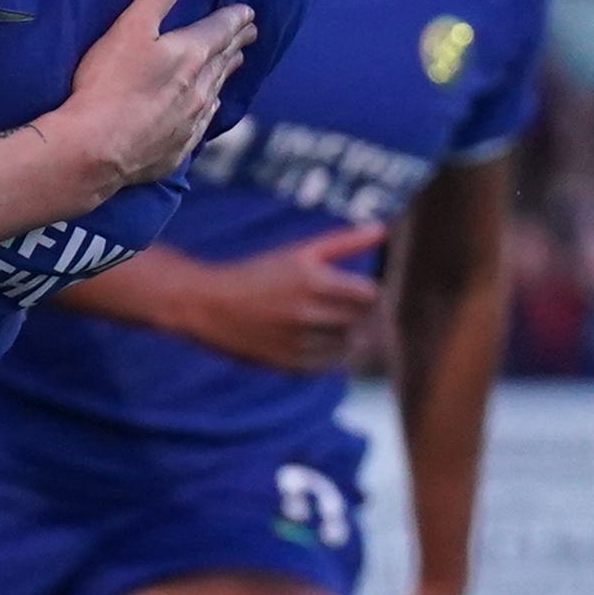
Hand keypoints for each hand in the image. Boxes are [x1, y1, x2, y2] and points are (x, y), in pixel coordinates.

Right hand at [50, 0, 256, 197]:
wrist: (95, 149)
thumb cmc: (109, 84)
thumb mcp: (130, 27)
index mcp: (191, 55)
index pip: (222, 29)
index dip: (235, 17)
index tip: (249, 12)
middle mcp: (200, 88)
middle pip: (225, 59)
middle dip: (237, 43)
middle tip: (251, 34)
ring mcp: (191, 121)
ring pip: (216, 90)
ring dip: (226, 73)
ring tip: (235, 64)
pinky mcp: (177, 148)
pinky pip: (202, 123)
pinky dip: (209, 108)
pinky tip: (209, 107)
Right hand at [139, 223, 387, 369]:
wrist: (211, 306)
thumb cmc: (260, 272)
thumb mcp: (300, 252)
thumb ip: (344, 241)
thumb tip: (382, 229)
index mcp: (313, 280)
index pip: (370, 294)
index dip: (366, 292)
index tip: (353, 289)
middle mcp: (307, 313)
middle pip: (361, 320)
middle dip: (356, 312)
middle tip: (334, 304)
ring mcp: (299, 342)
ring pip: (348, 343)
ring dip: (342, 333)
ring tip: (317, 320)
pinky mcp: (290, 365)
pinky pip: (330, 363)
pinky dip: (327, 352)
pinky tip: (307, 338)